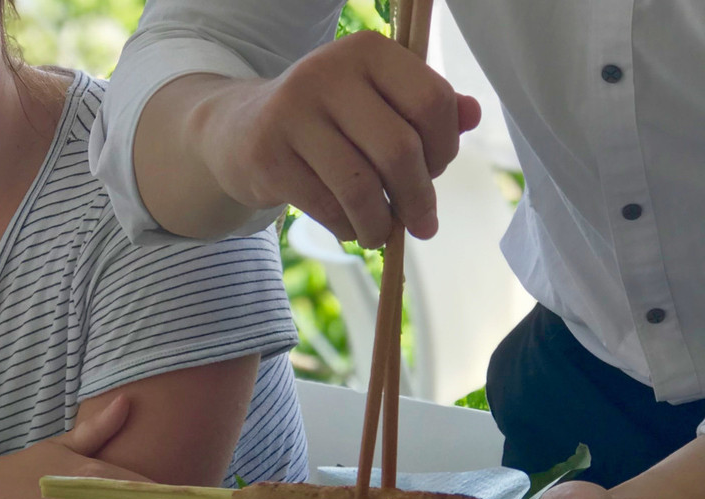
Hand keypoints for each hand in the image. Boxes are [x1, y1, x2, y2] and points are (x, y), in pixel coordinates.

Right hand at [190, 31, 480, 245]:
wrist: (237, 130)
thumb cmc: (324, 120)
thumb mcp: (374, 102)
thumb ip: (425, 106)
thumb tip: (472, 116)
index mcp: (366, 51)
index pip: (431, 103)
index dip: (444, 150)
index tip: (434, 172)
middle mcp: (327, 73)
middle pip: (399, 150)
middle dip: (418, 198)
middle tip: (422, 224)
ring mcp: (292, 114)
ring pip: (361, 187)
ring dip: (380, 224)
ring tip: (382, 235)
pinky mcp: (267, 156)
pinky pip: (327, 207)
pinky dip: (347, 229)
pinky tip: (351, 229)